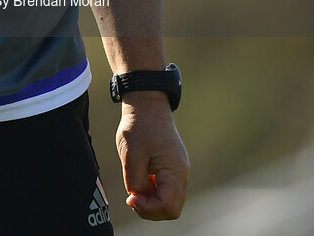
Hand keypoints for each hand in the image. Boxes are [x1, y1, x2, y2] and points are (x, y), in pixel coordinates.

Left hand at [116, 94, 189, 219]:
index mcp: (175, 170)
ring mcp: (179, 170)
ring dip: (152, 201)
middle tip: (132, 195)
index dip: (147, 209)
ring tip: (136, 186)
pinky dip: (154, 192)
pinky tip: (142, 179)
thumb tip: (140, 199)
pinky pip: (167, 190)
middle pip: (172, 208)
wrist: (147, 104)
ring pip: (170, 201)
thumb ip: (137, 183)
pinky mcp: (173, 167)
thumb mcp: (131, 156)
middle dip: (150, 209)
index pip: (168, 207)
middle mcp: (182, 173)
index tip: (131, 196)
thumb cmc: (139, 126)